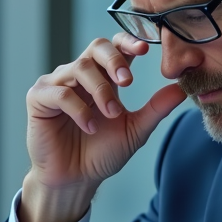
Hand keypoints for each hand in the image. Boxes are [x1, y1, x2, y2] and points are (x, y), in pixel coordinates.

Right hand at [21, 34, 186, 221]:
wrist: (76, 180)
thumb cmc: (102, 154)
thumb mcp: (135, 130)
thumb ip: (156, 109)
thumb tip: (181, 89)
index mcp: (103, 78)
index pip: (115, 47)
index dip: (128, 41)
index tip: (145, 49)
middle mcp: (80, 76)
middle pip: (96, 47)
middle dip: (114, 60)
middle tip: (127, 82)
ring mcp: (57, 84)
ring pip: (79, 68)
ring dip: (100, 91)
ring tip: (110, 115)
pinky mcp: (39, 98)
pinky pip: (60, 92)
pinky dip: (78, 108)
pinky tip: (88, 126)